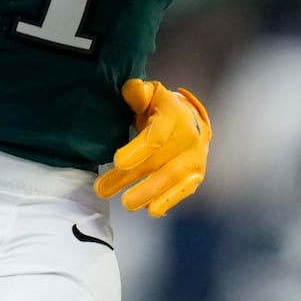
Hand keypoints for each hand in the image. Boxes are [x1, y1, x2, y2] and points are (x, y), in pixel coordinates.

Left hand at [94, 78, 211, 217]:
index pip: (157, 135)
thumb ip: (137, 93)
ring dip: (147, 193)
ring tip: (126, 203)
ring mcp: (195, 158)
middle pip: (159, 161)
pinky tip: (152, 210)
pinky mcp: (197, 174)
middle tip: (104, 189)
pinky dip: (169, 200)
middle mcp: (189, 138)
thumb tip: (131, 90)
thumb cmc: (160, 107)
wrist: (189, 118)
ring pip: (171, 178)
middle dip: (130, 178)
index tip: (118, 162)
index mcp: (174, 115)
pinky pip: (183, 189)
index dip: (137, 149)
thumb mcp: (149, 93)